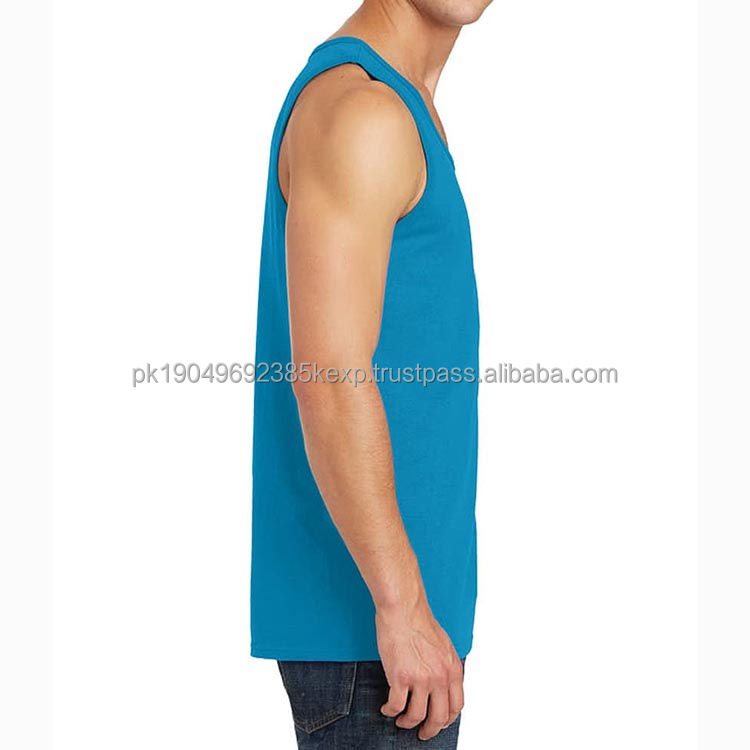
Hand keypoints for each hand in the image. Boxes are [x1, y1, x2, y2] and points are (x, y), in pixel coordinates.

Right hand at [376, 593, 463, 740]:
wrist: (404, 609)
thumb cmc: (420, 621)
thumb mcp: (444, 646)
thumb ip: (445, 666)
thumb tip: (443, 683)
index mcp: (452, 669)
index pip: (456, 705)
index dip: (448, 719)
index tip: (440, 723)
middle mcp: (439, 677)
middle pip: (439, 718)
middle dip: (430, 730)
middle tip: (423, 733)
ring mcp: (420, 679)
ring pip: (417, 716)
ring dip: (408, 723)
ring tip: (401, 721)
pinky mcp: (400, 677)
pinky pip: (396, 705)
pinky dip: (390, 711)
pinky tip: (387, 709)